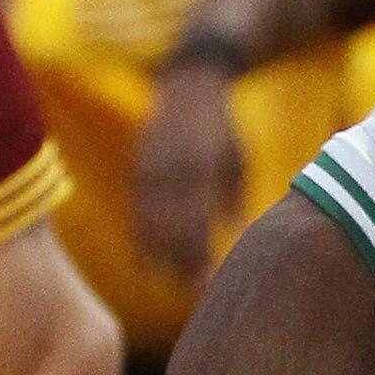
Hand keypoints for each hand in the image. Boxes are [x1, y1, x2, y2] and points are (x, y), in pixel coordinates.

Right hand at [134, 61, 248, 280]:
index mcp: (201, 167)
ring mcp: (151, 166)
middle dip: (178, 261)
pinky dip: (141, 237)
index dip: (198, 254)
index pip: (196, 221)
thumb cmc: (223, 130)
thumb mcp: (238, 161)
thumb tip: (235, 236)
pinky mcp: (138, 167)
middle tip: (190, 291)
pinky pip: (136, 209)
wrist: (188, 83)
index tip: (207, 282)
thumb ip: (234, 199)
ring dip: (157, 254)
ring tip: (168, 282)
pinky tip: (146, 262)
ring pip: (148, 220)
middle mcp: (172, 168)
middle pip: (169, 226)